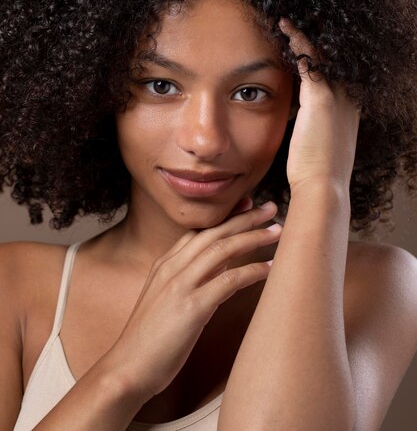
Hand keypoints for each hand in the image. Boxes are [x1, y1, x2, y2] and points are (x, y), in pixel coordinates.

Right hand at [109, 199, 280, 398]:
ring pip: (222, 249)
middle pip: (214, 232)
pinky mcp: (192, 307)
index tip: (248, 205)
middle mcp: (172, 268)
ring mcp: (180, 286)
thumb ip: (189, 279)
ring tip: (277, 230)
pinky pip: (228, 281)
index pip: (199, 231)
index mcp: (165, 265)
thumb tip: (219, 267)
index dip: (226, 217)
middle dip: (245, 217)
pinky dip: (252, 271)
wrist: (127, 370)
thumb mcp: (165, 300)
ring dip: (252, 236)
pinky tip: (270, 268)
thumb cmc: (148, 340)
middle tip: (270, 208)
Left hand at [278, 17, 360, 190]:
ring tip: (285, 20)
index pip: (334, 72)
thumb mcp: (317, 143)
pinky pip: (310, 58)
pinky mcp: (322, 97)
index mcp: (348, 108)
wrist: (323, 186)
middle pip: (332, 57)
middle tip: (293, 23)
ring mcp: (338, 95)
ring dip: (303, 35)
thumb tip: (297, 119)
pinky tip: (284, 27)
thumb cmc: (315, 170)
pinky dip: (297, 40)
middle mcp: (348, 97)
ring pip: (322, 53)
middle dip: (313, 40)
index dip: (318, 56)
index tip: (300, 44)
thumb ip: (311, 125)